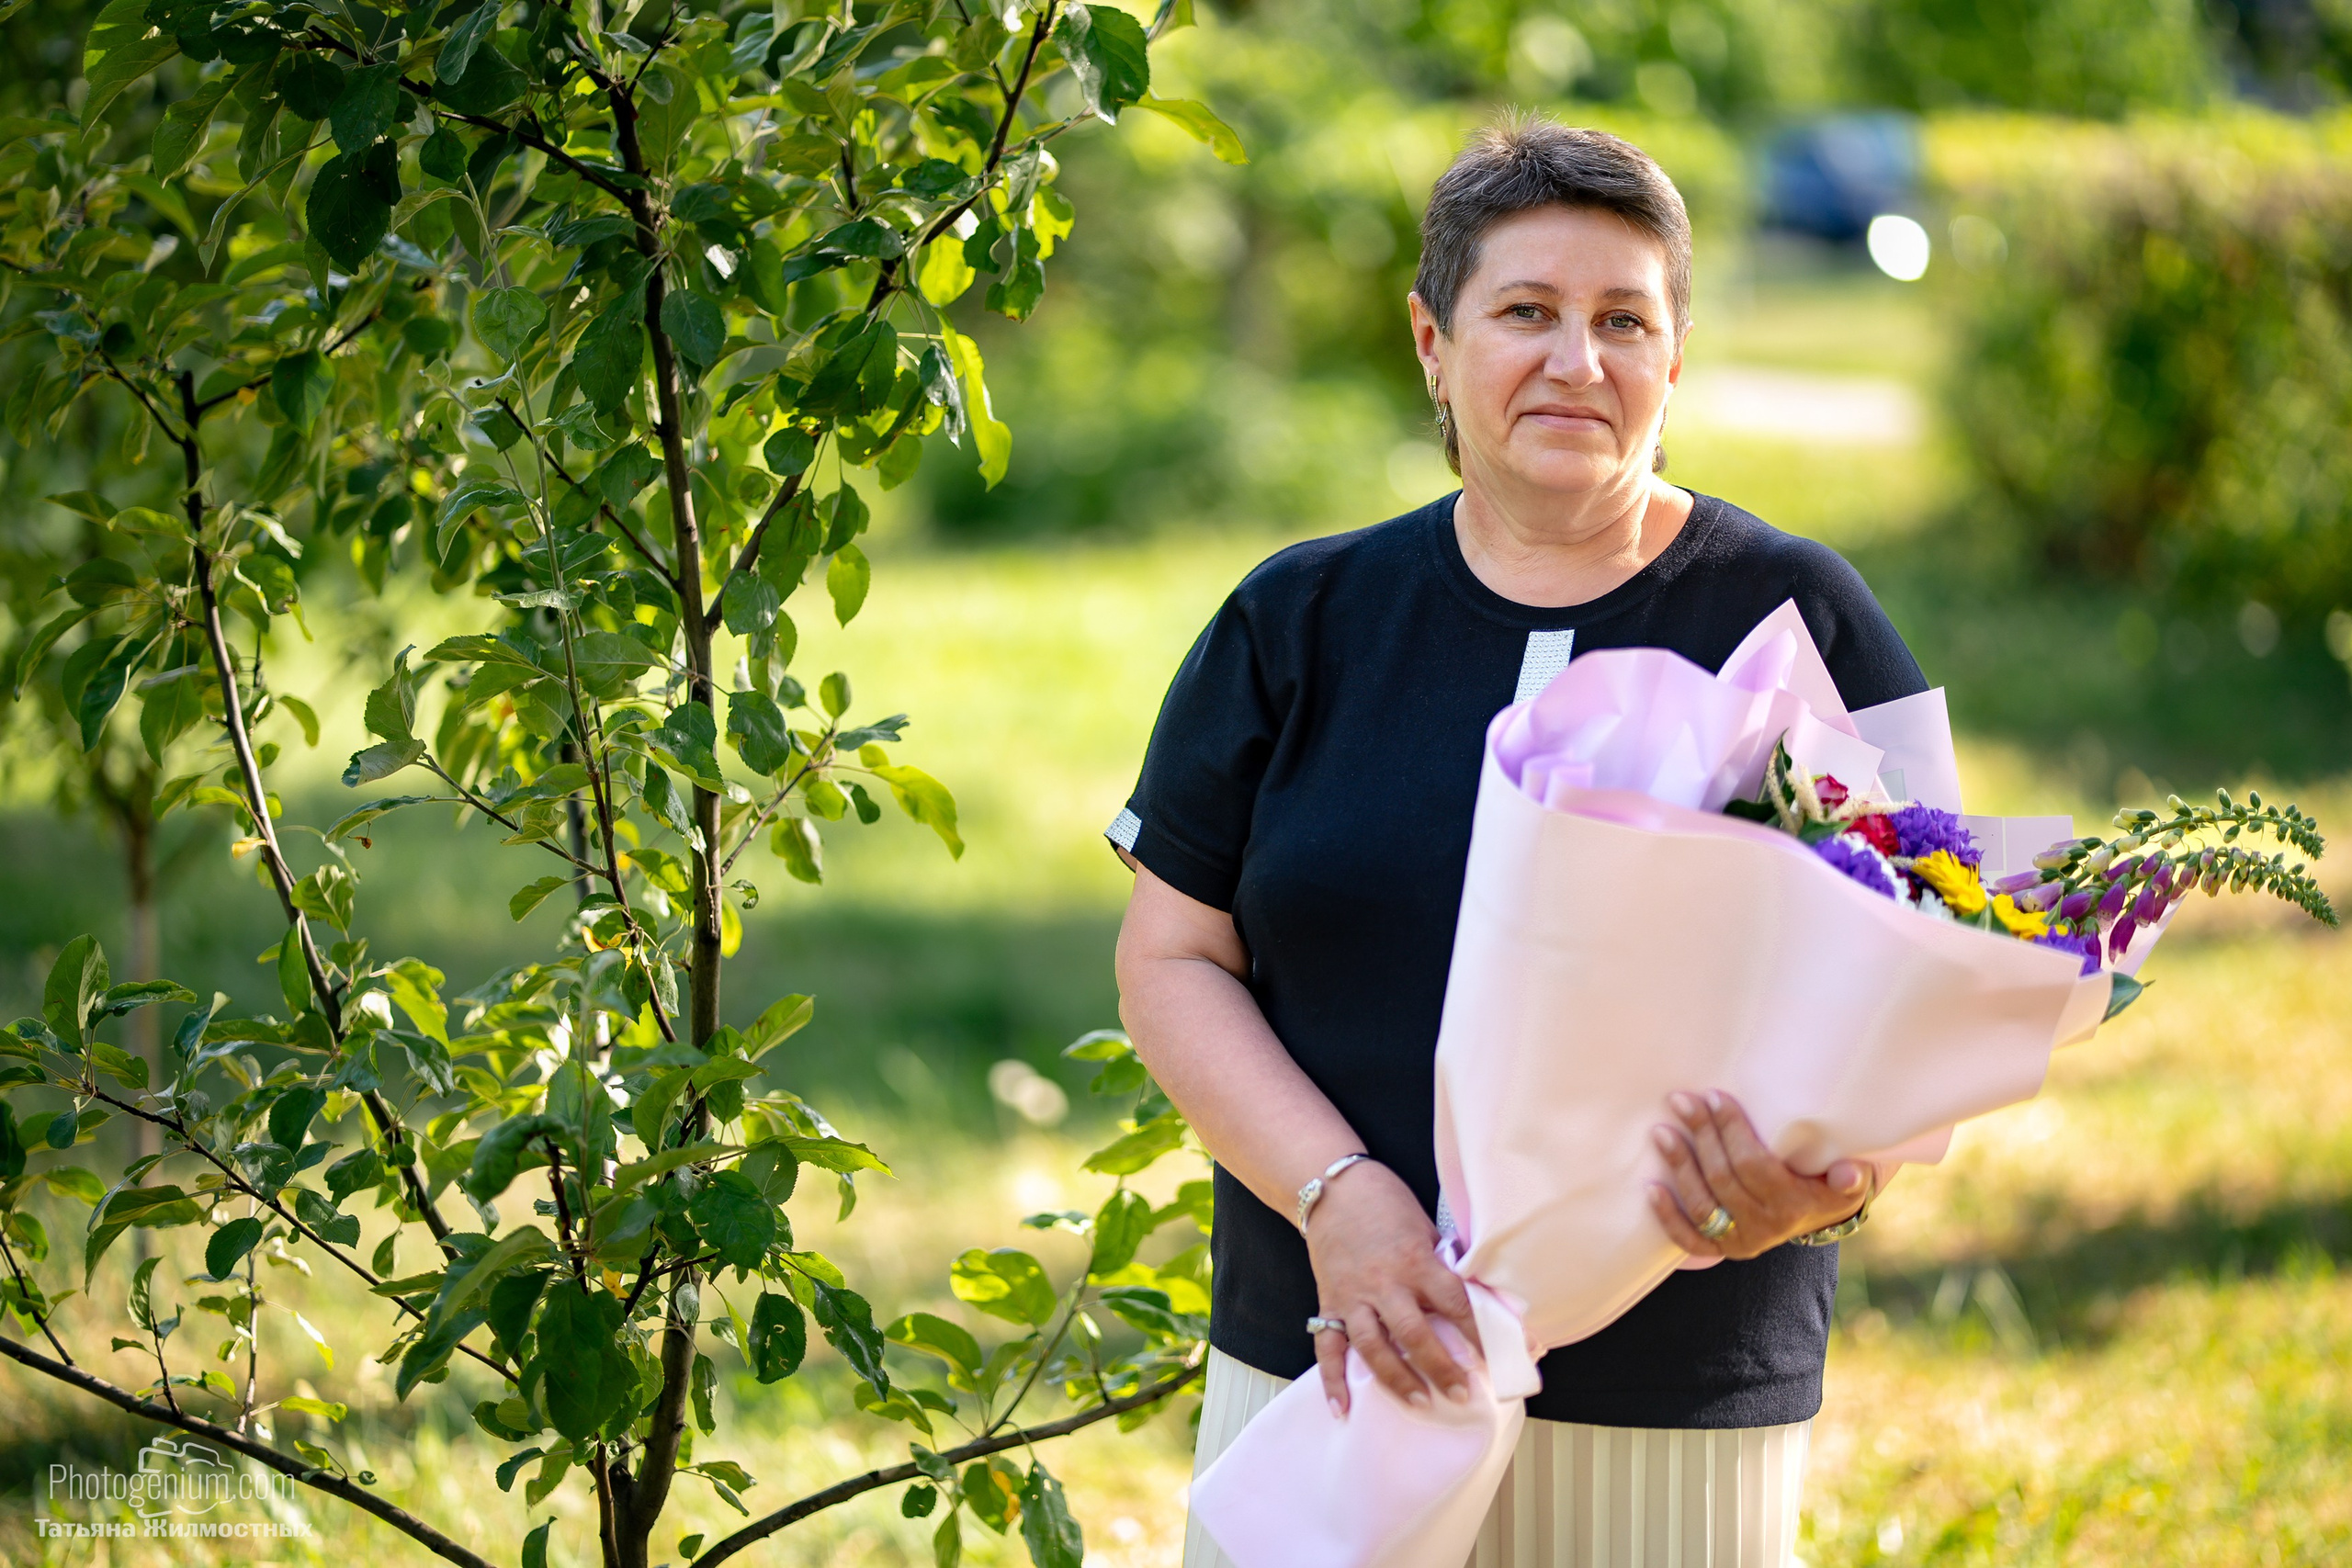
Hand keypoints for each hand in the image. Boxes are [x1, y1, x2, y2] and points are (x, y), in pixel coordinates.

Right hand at [1303, 1161, 1481, 1416]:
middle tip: (1461, 1393)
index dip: (1477, 1335)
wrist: (1330, 1187)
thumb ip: (1440, 1264)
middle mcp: (1384, 1283)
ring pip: (1373, 1347)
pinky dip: (1331, 1380)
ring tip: (1419, 1402)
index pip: (1453, 1303)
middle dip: (1440, 1367)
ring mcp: (1353, 1296)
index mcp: (1414, 1260)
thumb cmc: (1384, 1201)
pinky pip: (1327, 1347)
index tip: (1496, 1360)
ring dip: (1397, 1379)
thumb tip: (1471, 1298)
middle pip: (1414, 1333)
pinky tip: (1341, 1409)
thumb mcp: (1423, 1226)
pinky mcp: (1329, 1303)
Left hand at [1646, 1090, 1870, 1260]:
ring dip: (1679, 1167)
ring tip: (1661, 1132)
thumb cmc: (1825, 1183)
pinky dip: (1668, 1216)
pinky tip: (1651, 1188)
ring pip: (1702, 1205)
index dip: (1732, 1131)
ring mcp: (1740, 1241)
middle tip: (1683, 1101)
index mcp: (1792, 1206)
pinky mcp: (1721, 1251)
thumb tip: (1849, 1171)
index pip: (1754, 1166)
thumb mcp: (1847, 1180)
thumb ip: (1850, 1176)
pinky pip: (1689, 1240)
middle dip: (1702, 1136)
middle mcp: (1764, 1227)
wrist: (1817, 1217)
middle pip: (1723, 1179)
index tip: (1716, 1097)